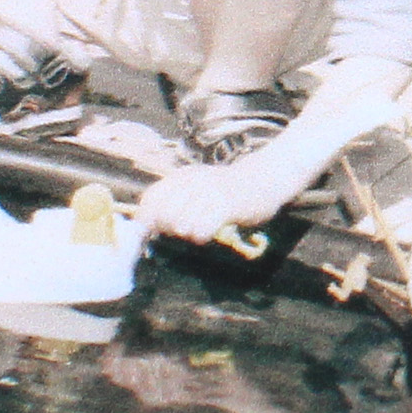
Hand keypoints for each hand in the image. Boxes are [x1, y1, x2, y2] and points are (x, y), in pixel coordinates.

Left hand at [137, 157, 286, 249]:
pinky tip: (208, 233)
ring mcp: (209, 192)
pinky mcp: (226, 205)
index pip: (151, 198)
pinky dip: (200, 237)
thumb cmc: (228, 189)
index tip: (151, 232)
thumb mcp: (198, 187)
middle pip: (164, 215)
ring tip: (200, 228)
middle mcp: (193, 181)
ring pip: (180, 225)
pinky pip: (201, 230)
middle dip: (169, 229)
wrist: (266, 177)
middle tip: (185, 229)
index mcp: (183, 176)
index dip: (146, 219)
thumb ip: (174, 201)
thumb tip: (145, 223)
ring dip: (188, 234)